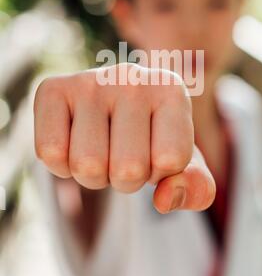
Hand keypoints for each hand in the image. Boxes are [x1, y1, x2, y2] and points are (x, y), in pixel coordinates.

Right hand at [34, 64, 214, 213]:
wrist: (113, 106)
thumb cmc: (151, 137)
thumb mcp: (184, 163)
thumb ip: (197, 187)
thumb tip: (165, 199)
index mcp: (171, 89)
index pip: (171, 160)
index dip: (160, 172)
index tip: (156, 151)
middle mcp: (131, 76)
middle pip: (127, 169)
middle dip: (125, 179)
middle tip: (123, 153)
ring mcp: (89, 80)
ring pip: (87, 165)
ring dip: (94, 175)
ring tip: (101, 148)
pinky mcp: (53, 87)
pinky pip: (50, 153)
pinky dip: (62, 165)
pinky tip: (73, 141)